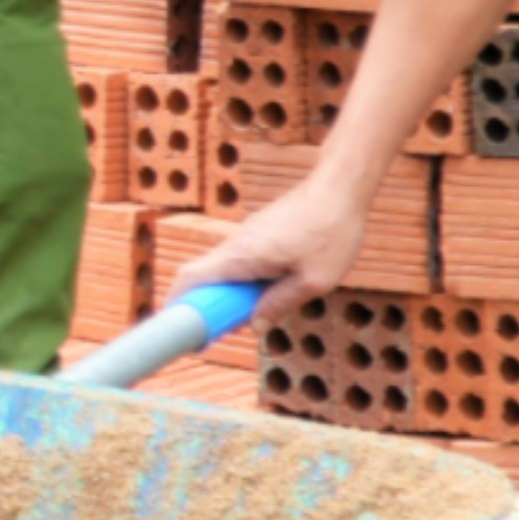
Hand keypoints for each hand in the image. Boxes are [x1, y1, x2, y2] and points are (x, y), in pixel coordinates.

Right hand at [191, 173, 372, 310]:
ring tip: (259, 309)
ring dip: (233, 294)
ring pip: (225, 271)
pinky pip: (242, 262)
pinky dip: (246, 280)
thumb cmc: (331, 232)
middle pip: (204, 279)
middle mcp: (236, 244)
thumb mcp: (313, 282)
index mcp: (241, 256)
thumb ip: (280, 305)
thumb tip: (255, 326)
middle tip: (230, 327)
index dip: (178, 306)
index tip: (187, 332)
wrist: (340, 187)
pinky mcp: (259, 232)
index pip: (189, 280)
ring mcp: (246, 236)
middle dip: (210, 307)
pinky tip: (276, 286)